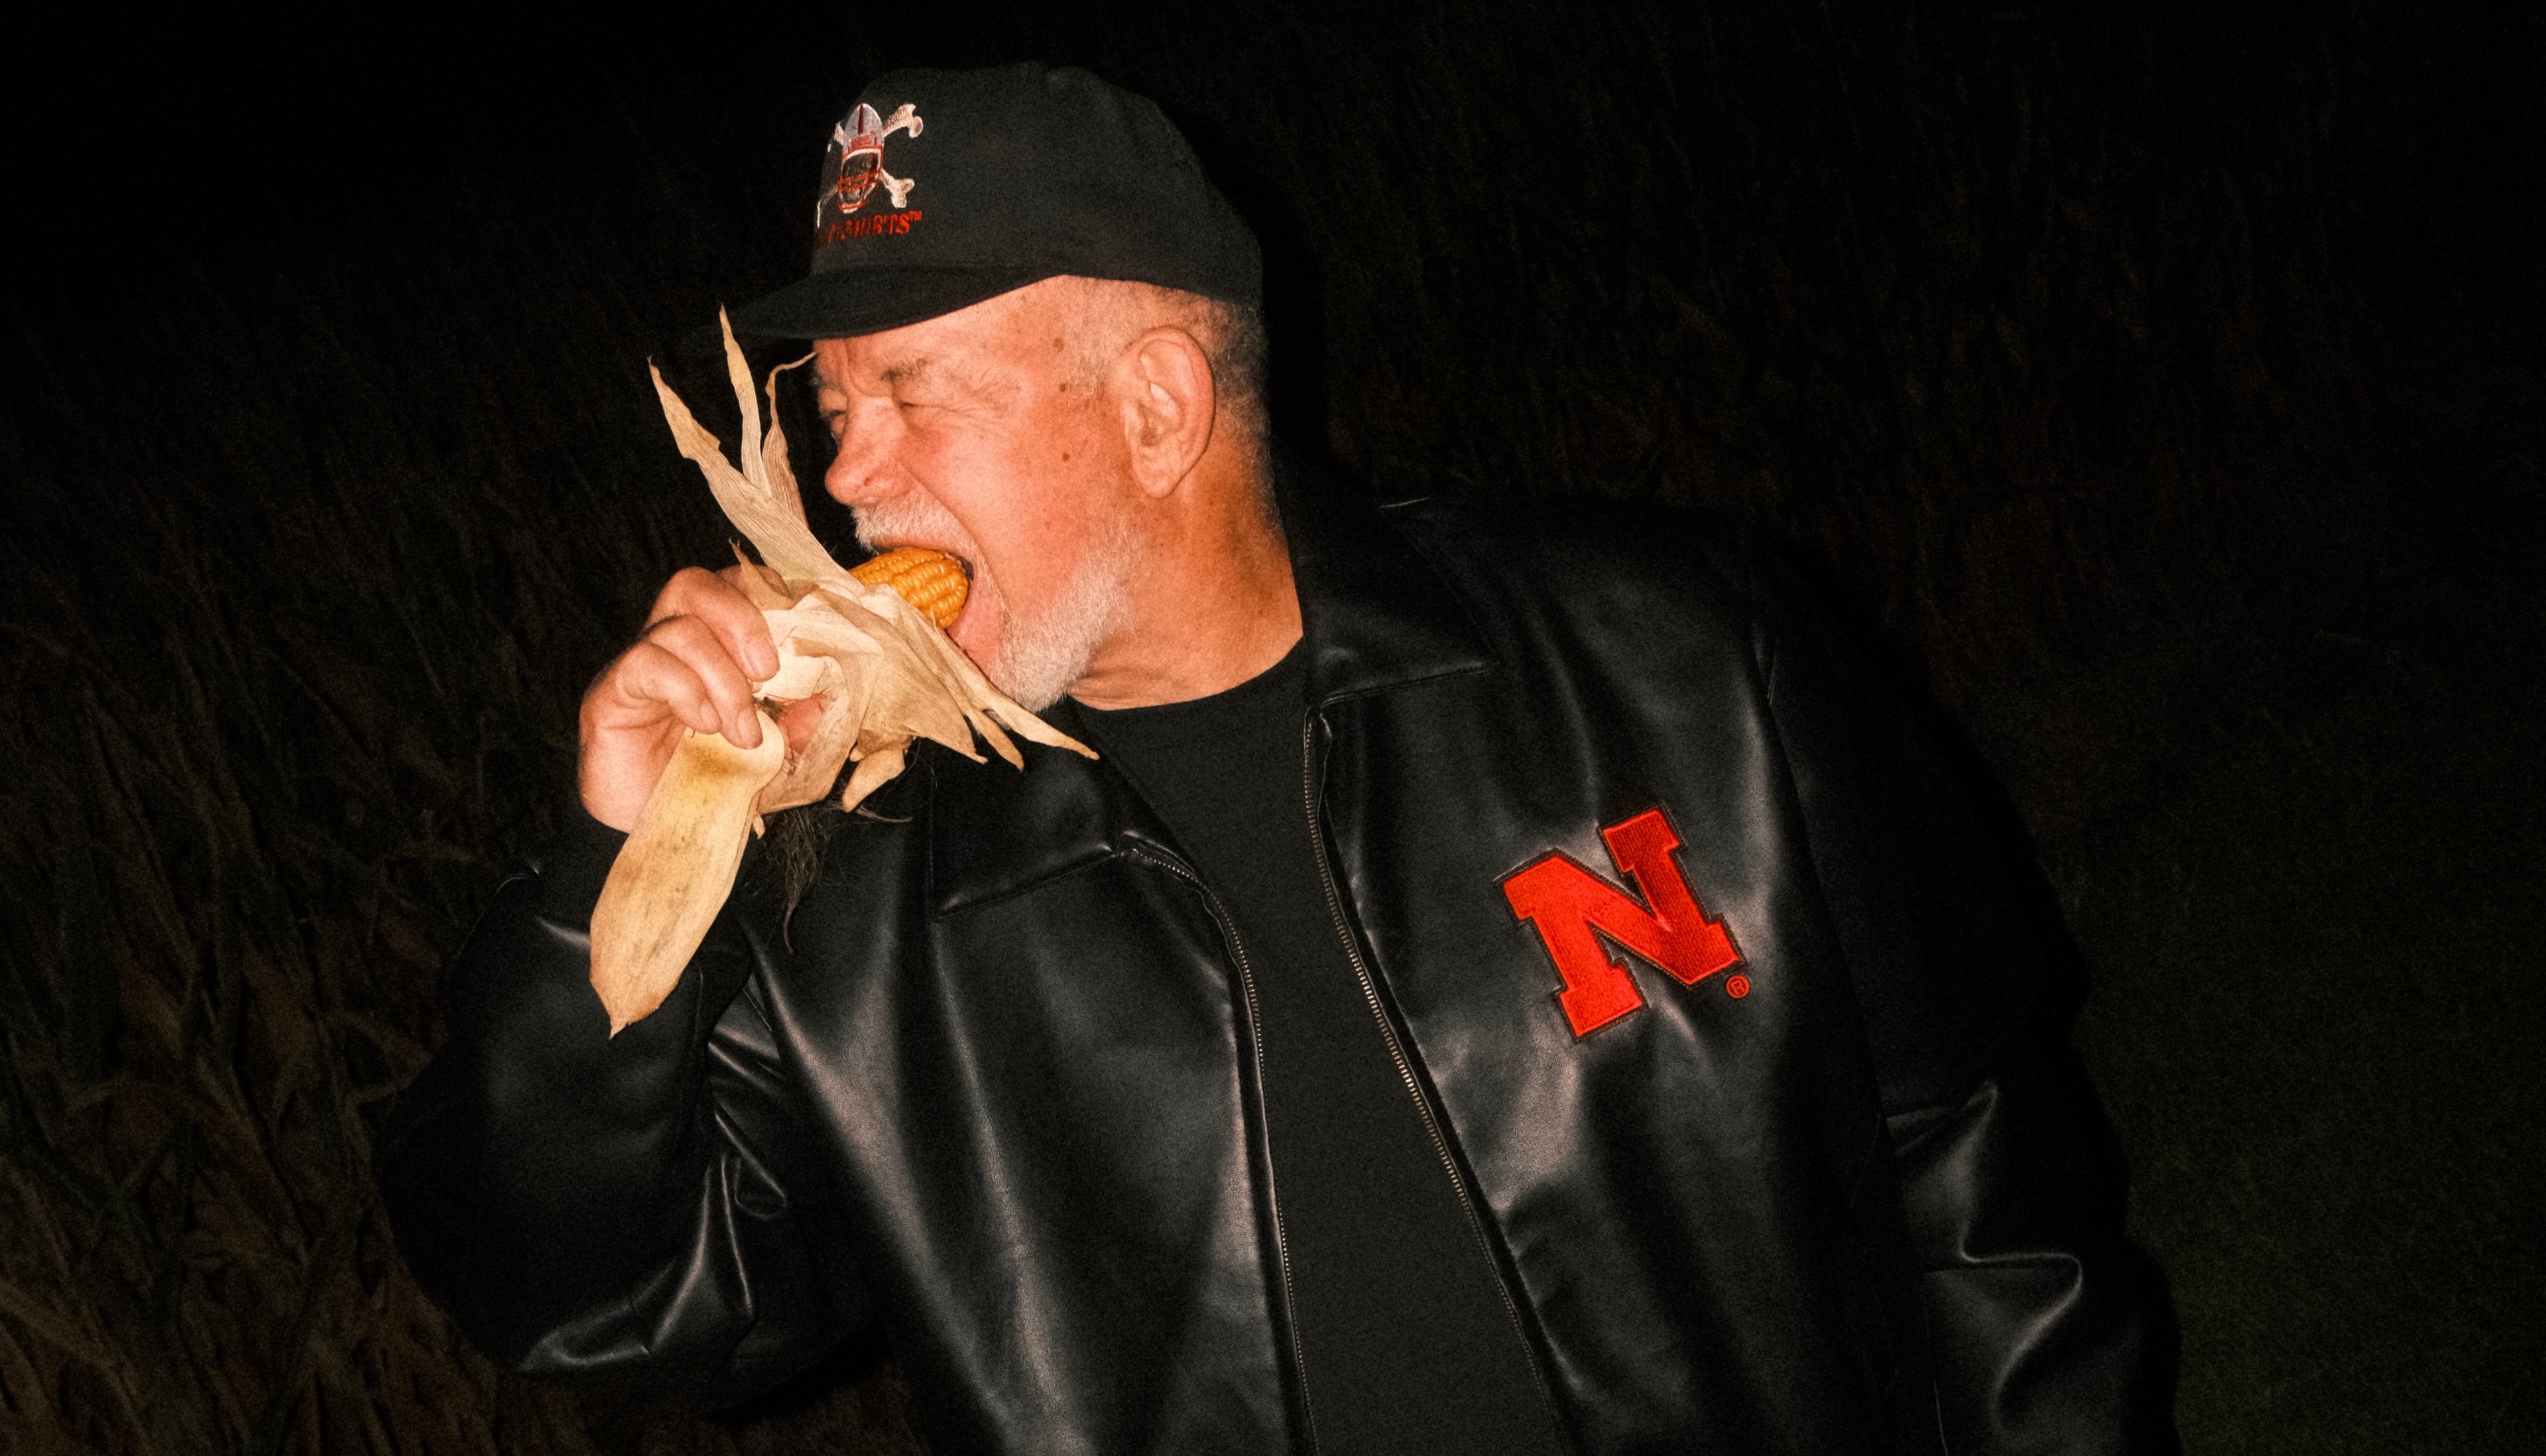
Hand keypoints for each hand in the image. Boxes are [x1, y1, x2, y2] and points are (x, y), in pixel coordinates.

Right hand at [579, 567, 783, 830]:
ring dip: (723, 679)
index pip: (732, 587)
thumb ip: (797, 731)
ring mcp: (637, 664)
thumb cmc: (711, 785)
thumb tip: (822, 701)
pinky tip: (703, 728)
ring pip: (678, 627)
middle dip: (742, 620)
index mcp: (712, 646)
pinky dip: (686, 690)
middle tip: (767, 674)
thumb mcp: (772, 760)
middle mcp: (671, 644)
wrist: (654, 834)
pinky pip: (645, 662)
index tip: (798, 644)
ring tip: (741, 733)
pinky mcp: (611, 693)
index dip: (766, 599)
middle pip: (694, 584)